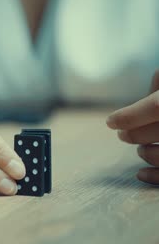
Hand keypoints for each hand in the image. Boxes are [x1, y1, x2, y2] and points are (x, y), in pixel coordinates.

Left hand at [106, 70, 158, 184]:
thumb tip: (150, 88)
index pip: (156, 107)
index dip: (129, 116)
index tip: (111, 122)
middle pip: (157, 131)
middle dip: (135, 135)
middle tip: (122, 135)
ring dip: (147, 155)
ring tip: (140, 150)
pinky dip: (156, 177)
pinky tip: (141, 174)